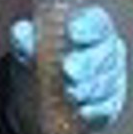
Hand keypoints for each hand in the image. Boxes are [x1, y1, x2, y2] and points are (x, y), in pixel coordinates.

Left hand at [7, 4, 127, 133]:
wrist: (38, 97)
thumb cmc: (40, 62)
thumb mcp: (28, 48)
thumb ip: (25, 38)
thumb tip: (22, 31)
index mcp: (90, 29)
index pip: (98, 22)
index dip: (89, 26)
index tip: (74, 32)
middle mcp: (105, 50)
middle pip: (106, 53)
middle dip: (88, 62)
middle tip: (70, 71)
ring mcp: (110, 78)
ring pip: (107, 81)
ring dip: (90, 88)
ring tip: (71, 94)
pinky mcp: (109, 103)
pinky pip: (108, 106)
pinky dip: (96, 109)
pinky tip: (83, 111)